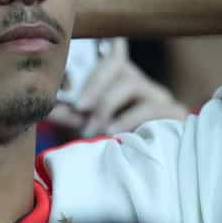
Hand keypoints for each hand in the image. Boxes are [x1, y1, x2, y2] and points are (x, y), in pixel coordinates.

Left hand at [46, 38, 186, 137]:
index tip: (72, 76)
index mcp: (119, 78)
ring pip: (131, 84)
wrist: (149, 167)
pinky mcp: (173, 112)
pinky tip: (114, 132)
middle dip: (94, 86)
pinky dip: (127, 119)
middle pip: (117, 66)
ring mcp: (158, 94)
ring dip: (107, 106)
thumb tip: (48, 109)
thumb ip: (71, 115)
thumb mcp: (87, 125)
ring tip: (93, 129)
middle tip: (79, 107)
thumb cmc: (114, 141)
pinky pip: (150, 107)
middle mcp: (140, 81)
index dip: (88, 60)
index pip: (107, 55)